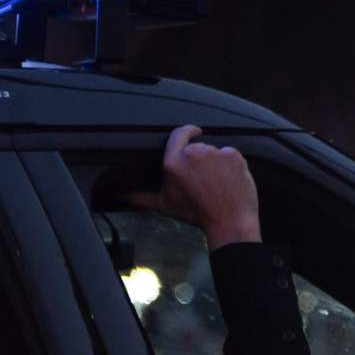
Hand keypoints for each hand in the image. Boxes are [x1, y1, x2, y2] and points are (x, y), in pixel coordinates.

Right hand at [128, 124, 261, 248]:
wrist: (228, 222)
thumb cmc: (196, 214)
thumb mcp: (165, 205)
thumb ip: (141, 197)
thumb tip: (121, 196)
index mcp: (173, 162)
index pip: (178, 134)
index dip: (187, 132)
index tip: (193, 132)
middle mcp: (193, 153)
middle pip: (199, 147)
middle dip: (201, 160)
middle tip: (204, 180)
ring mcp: (215, 153)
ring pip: (216, 152)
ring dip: (217, 164)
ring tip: (217, 183)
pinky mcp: (233, 155)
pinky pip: (231, 156)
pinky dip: (232, 166)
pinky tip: (229, 181)